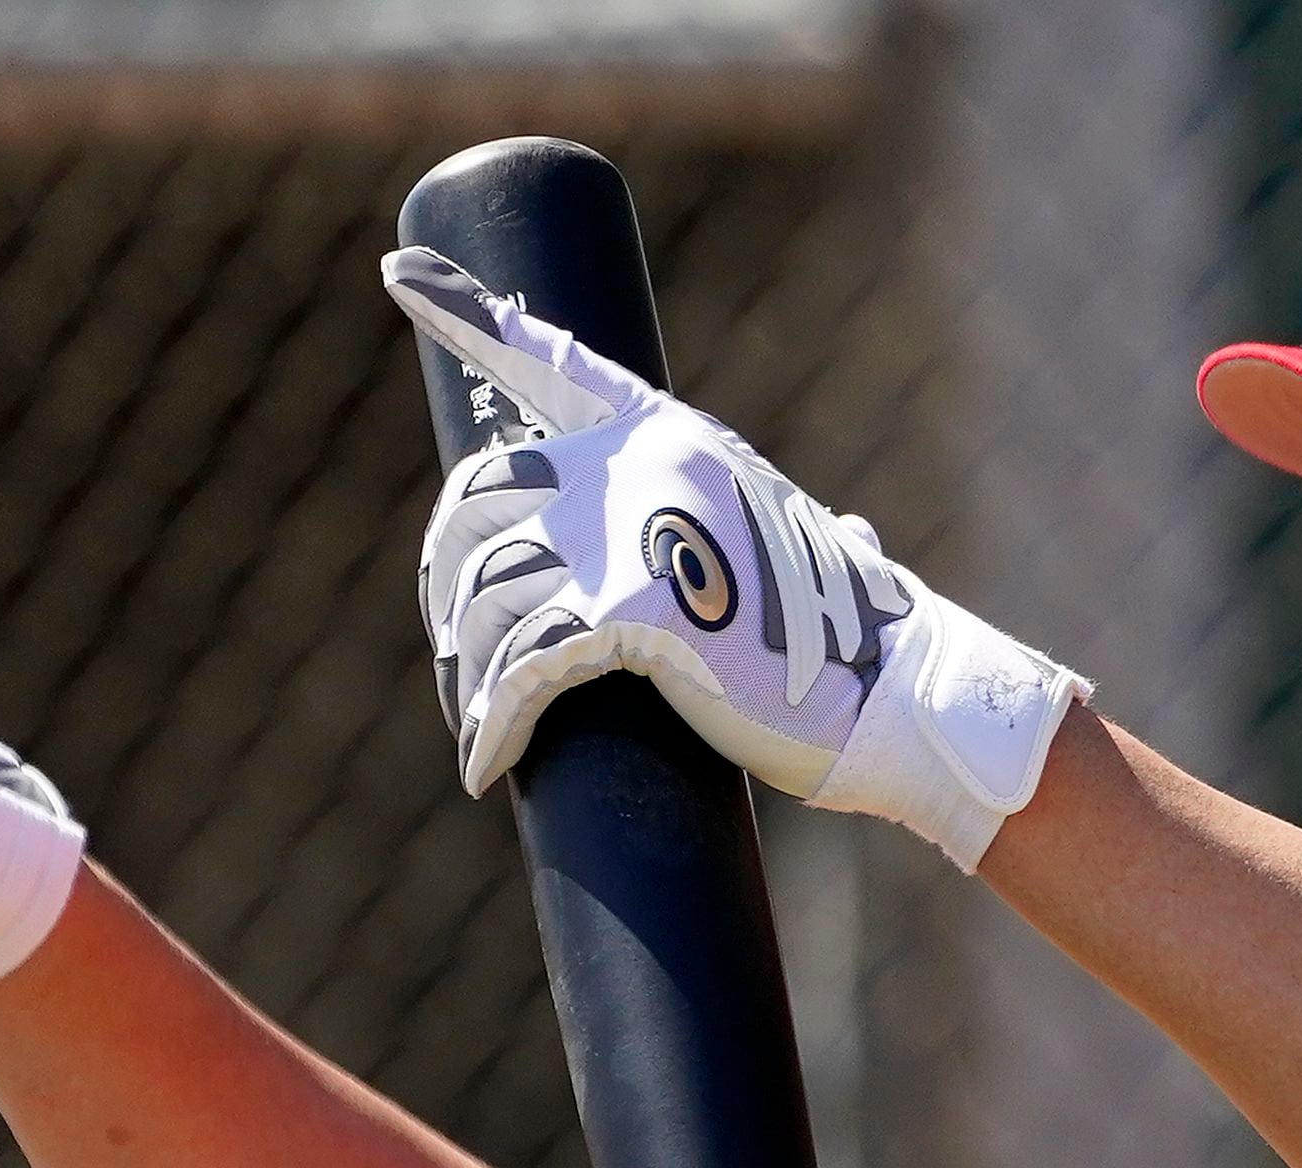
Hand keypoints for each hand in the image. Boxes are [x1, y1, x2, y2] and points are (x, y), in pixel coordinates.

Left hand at [382, 250, 1081, 868]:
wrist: (901, 694)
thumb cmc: (861, 640)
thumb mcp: (824, 550)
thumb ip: (808, 539)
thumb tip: (853, 537)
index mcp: (673, 438)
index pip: (555, 360)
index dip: (470, 313)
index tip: (401, 270)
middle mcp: (644, 463)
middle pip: (482, 499)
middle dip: (450, 583)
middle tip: (460, 657)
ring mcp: (637, 530)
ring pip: (489, 592)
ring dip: (469, 671)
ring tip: (480, 724)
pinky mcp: (636, 611)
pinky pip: (523, 666)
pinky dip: (492, 720)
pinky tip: (483, 763)